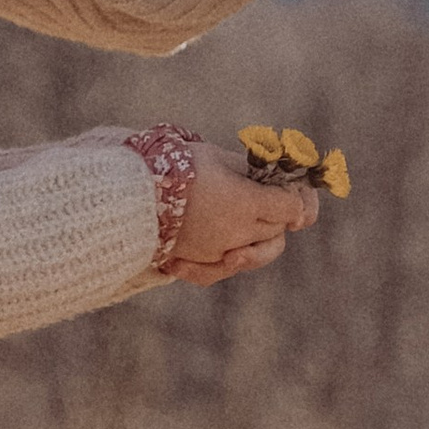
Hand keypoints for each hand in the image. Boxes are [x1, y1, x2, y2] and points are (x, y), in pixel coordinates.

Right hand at [164, 146, 322, 286]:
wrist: (130, 194)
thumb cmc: (176, 167)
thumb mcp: (218, 157)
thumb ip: (252, 170)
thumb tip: (276, 177)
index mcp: (247, 204)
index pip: (291, 207)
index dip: (298, 197)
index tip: (291, 189)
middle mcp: (238, 234)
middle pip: (276, 230)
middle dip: (278, 214)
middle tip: (267, 197)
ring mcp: (217, 253)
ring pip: (257, 254)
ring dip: (261, 240)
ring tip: (251, 223)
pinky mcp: (197, 264)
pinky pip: (223, 270)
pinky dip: (229, 261)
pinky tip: (227, 249)